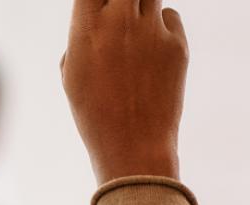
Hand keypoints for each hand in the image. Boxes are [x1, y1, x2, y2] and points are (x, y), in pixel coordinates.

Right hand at [61, 0, 188, 182]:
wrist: (133, 145)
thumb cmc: (94, 112)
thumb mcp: (72, 73)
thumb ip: (82, 36)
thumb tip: (96, 17)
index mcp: (86, 27)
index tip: (100, 5)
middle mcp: (120, 21)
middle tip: (121, 13)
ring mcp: (152, 31)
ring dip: (142, 6)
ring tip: (135, 30)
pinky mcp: (177, 44)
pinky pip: (171, 17)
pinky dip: (162, 26)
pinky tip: (153, 52)